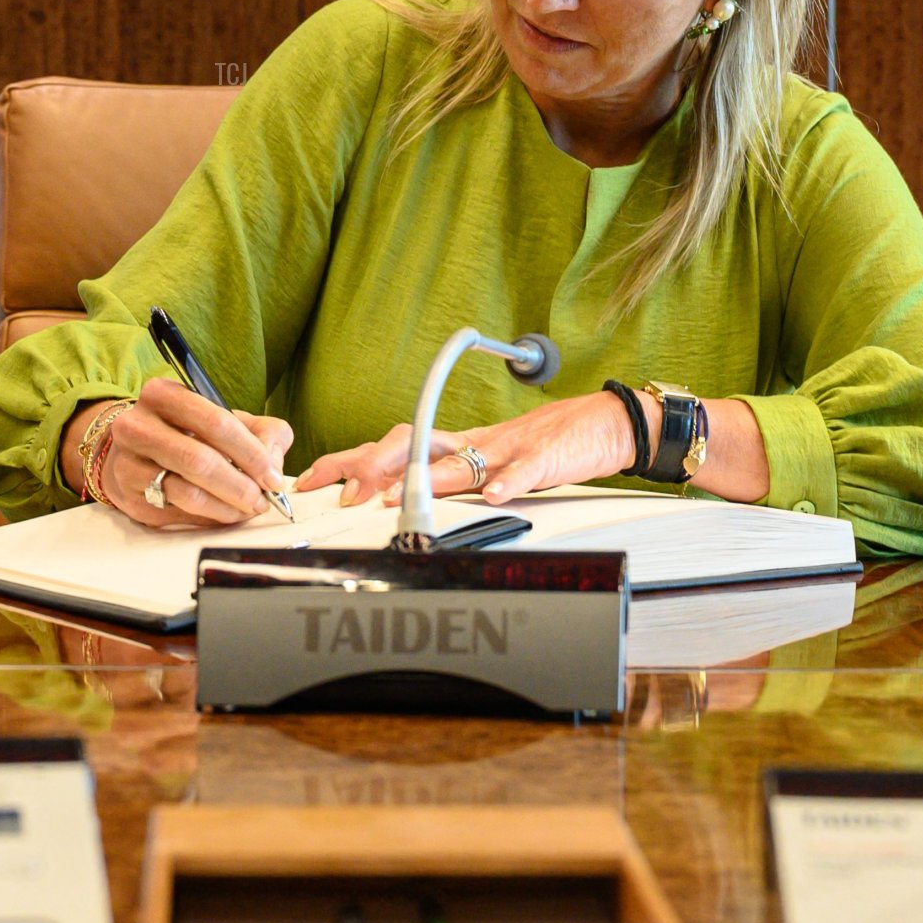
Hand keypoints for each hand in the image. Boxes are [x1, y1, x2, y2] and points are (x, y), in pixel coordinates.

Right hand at [75, 378, 293, 527]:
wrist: (134, 449)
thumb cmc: (188, 431)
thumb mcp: (226, 417)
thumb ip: (263, 431)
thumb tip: (273, 463)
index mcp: (164, 395)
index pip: (217, 424)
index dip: (252, 454)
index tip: (273, 477)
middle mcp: (137, 427)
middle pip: (199, 461)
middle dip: (240, 485)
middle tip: (262, 500)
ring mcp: (129, 464)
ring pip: (187, 493)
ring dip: (227, 507)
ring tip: (247, 509)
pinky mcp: (129, 498)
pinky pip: (177, 514)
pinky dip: (209, 518)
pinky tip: (225, 513)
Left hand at [295, 391, 635, 507]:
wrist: (606, 423)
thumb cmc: (551, 446)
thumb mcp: (493, 463)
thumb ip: (453, 477)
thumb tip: (400, 497)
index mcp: (461, 443)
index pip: (395, 444)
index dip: (353, 460)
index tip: (316, 479)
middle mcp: (476, 442)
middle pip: (415, 444)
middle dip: (375, 467)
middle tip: (347, 494)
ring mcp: (509, 449)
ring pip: (461, 460)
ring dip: (427, 480)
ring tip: (397, 498)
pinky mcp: (544, 459)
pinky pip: (523, 472)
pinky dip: (506, 484)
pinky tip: (492, 497)